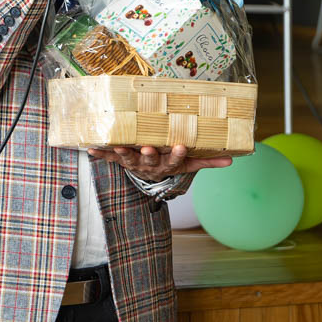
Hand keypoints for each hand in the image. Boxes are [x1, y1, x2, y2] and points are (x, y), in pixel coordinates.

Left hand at [86, 145, 232, 182]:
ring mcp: (134, 163)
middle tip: (148, 148)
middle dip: (149, 154)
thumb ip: (208, 161)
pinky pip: (109, 159)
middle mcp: (150, 165)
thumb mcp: (189, 163)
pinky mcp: (121, 161)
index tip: (181, 146)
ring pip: (129, 159)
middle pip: (151, 160)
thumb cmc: (170, 162)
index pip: (175, 161)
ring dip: (123, 153)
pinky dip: (100, 154)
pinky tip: (90, 150)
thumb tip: (232, 160)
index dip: (177, 155)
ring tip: (118, 147)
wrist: (149, 176)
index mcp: (168, 164)